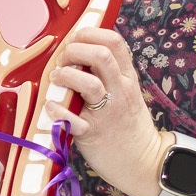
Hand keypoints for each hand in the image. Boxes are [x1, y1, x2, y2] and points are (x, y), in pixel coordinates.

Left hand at [43, 27, 171, 195]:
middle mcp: (120, 91)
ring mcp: (107, 113)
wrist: (144, 161)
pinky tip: (51, 106)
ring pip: (88, 83)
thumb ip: (110, 72)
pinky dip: (57, 109)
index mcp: (127, 77)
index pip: (114, 42)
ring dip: (65, 76)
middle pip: (101, 56)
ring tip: (56, 79)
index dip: (89, 34)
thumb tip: (80, 52)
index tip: (74, 39)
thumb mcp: (127, 91)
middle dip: (75, 50)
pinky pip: (72, 119)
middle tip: (62, 60)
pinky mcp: (92, 134)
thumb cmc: (127, 123)